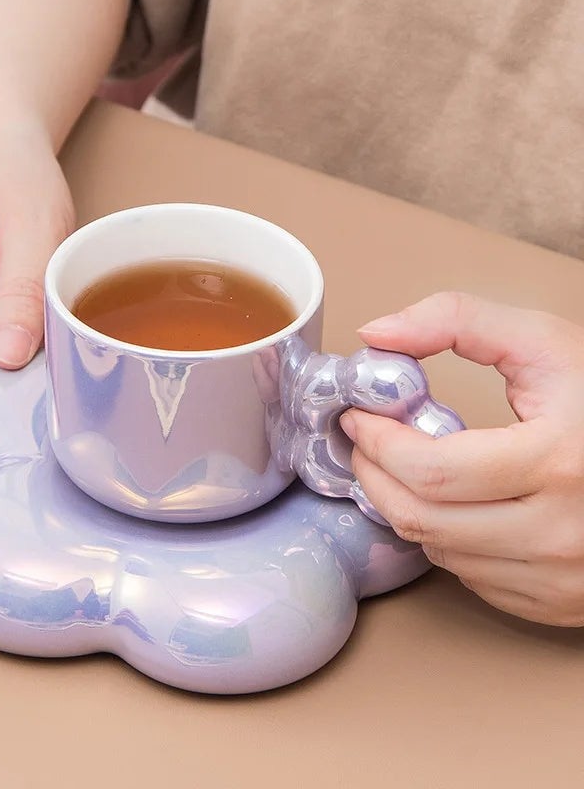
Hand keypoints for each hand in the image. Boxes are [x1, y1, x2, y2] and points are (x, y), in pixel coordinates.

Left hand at [339, 292, 583, 626]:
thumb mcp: (541, 344)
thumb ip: (455, 320)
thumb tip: (376, 334)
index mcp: (558, 460)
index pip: (430, 470)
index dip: (378, 443)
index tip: (359, 418)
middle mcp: (561, 530)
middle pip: (422, 519)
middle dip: (375, 476)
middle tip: (365, 444)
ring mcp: (560, 573)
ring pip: (438, 551)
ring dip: (405, 506)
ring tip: (403, 468)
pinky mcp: (557, 600)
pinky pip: (469, 576)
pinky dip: (445, 537)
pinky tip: (452, 502)